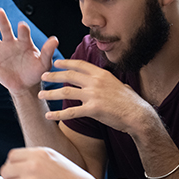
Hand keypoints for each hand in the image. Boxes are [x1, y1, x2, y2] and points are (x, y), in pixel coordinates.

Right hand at [0, 8, 58, 96]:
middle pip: (5, 29)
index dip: (22, 30)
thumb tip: (55, 39)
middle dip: (2, 21)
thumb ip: (48, 51)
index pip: (22, 33)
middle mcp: (10, 43)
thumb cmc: (36, 72)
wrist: (25, 85)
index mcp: (23, 42)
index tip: (21, 26)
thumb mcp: (44, 62)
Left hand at [39, 60, 156, 135]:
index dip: (66, 63)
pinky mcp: (93, 109)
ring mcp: (94, 95)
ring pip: (66, 92)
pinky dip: (58, 114)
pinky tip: (49, 115)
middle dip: (54, 76)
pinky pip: (71, 112)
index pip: (80, 65)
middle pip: (70, 76)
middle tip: (43, 76)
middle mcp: (96, 82)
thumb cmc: (130, 101)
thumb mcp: (118, 84)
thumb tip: (102, 80)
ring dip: (51, 93)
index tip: (56, 63)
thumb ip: (107, 81)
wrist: (137, 114)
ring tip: (41, 94)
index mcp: (102, 74)